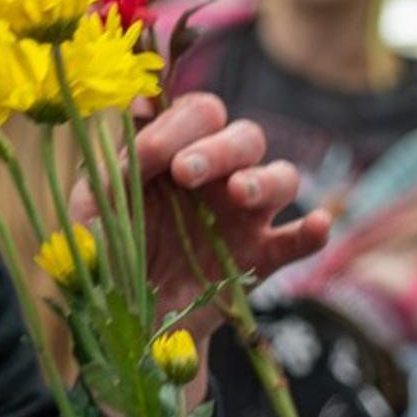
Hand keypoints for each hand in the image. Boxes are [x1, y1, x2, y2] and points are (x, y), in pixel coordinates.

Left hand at [73, 95, 333, 399]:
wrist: (121, 318)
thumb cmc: (106, 247)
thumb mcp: (98, 201)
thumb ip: (122, 155)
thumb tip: (141, 99)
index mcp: (179, 150)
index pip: (199, 113)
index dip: (180, 125)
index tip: (152, 156)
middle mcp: (219, 176)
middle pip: (246, 136)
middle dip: (219, 148)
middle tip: (186, 172)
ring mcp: (245, 218)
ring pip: (282, 177)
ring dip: (264, 179)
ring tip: (238, 194)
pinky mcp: (260, 260)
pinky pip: (297, 240)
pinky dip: (312, 231)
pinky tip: (318, 225)